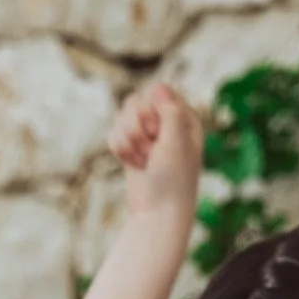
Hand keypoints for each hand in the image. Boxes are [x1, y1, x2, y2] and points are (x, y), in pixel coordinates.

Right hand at [107, 83, 202, 221]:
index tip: (158, 133)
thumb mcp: (176, 144)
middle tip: (151, 151)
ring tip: (144, 161)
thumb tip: (157, 86)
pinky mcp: (131, 145)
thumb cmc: (173, 180)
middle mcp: (166, 122)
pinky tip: (134, 165)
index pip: (157, 92)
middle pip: (135, 102)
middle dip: (137, 129)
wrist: (158, 212)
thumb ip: (170, 113)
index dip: (151, 111)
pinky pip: (113, 134)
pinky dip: (120, 151)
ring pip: (121, 118)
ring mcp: (147, 134)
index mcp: (184, 117)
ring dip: (128, 142)